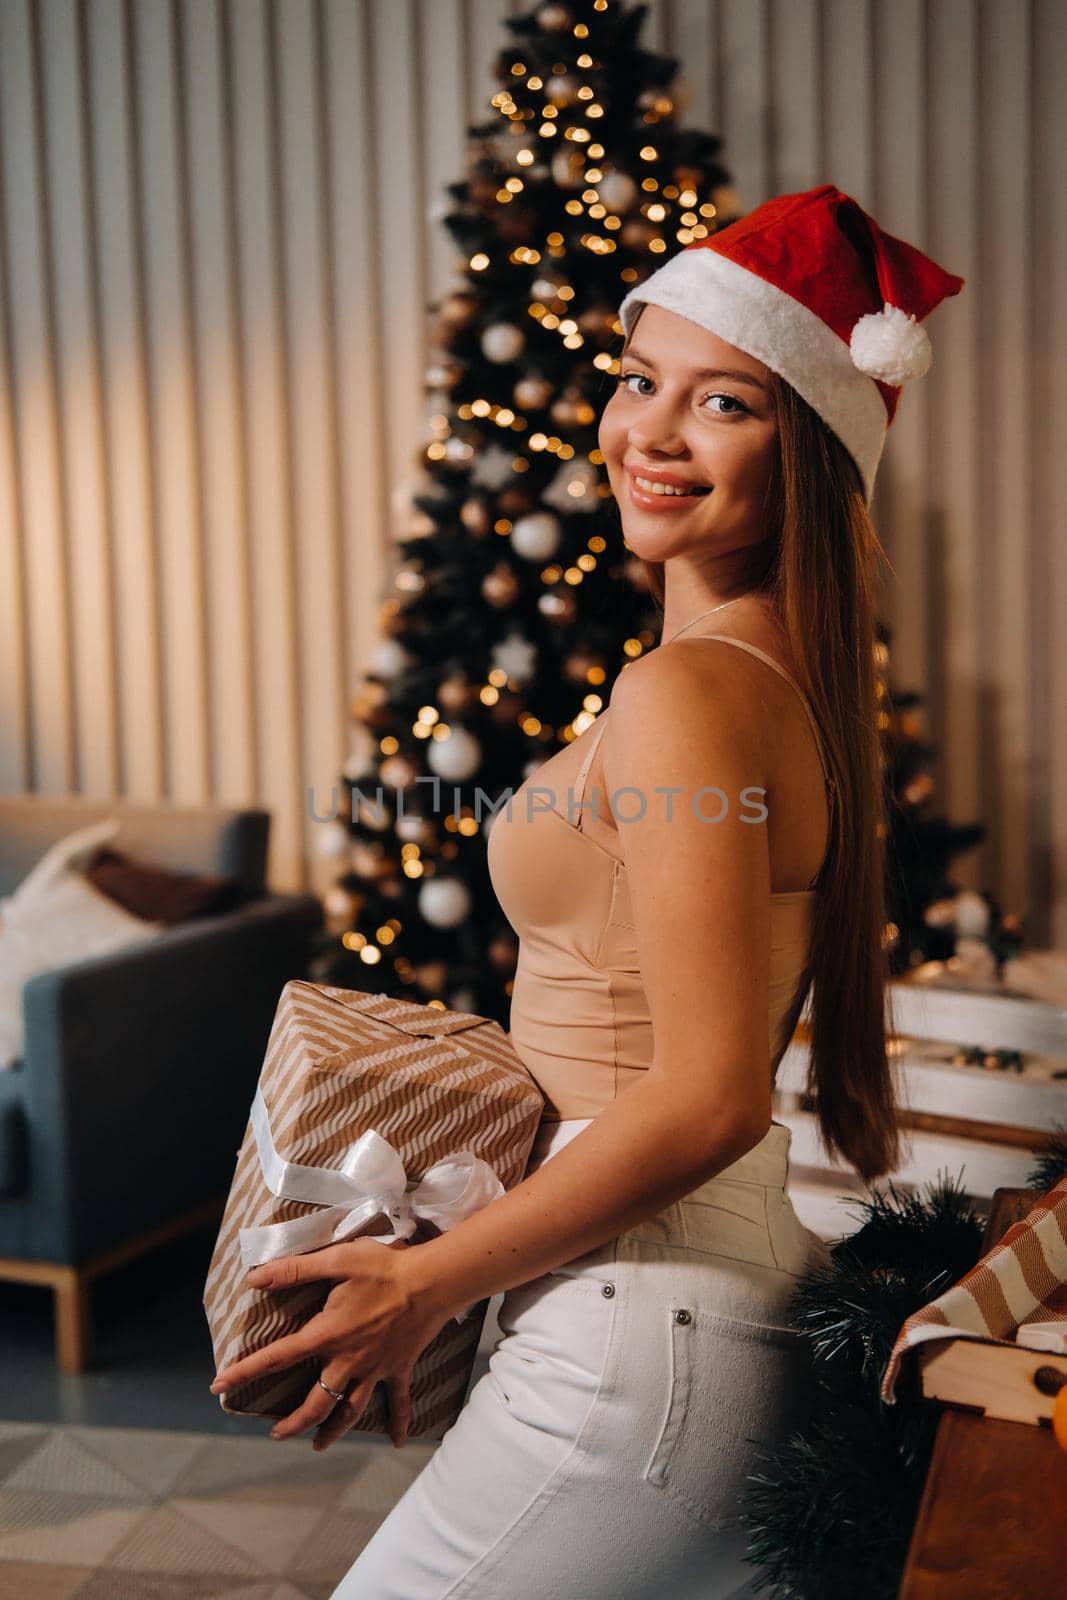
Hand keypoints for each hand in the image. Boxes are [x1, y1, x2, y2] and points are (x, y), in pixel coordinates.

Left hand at [209, 1236, 451, 1451]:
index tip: (219, 1387)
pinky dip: (398, 1422)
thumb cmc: (384, 1268)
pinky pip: (399, 1401)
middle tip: (275, 1433)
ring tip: (318, 1446)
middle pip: (316, 1402)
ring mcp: (375, 1368)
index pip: (278, 1358)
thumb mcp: (336, 1261)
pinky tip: (398, 1442)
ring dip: (333, 1430)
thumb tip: (255, 1277)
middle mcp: (349, 1360)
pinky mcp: (399, 1367)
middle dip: (293, 1423)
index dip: (245, 1372)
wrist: (432, 1281)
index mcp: (328, 1335)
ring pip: (350, 1410)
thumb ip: (294, 1271)